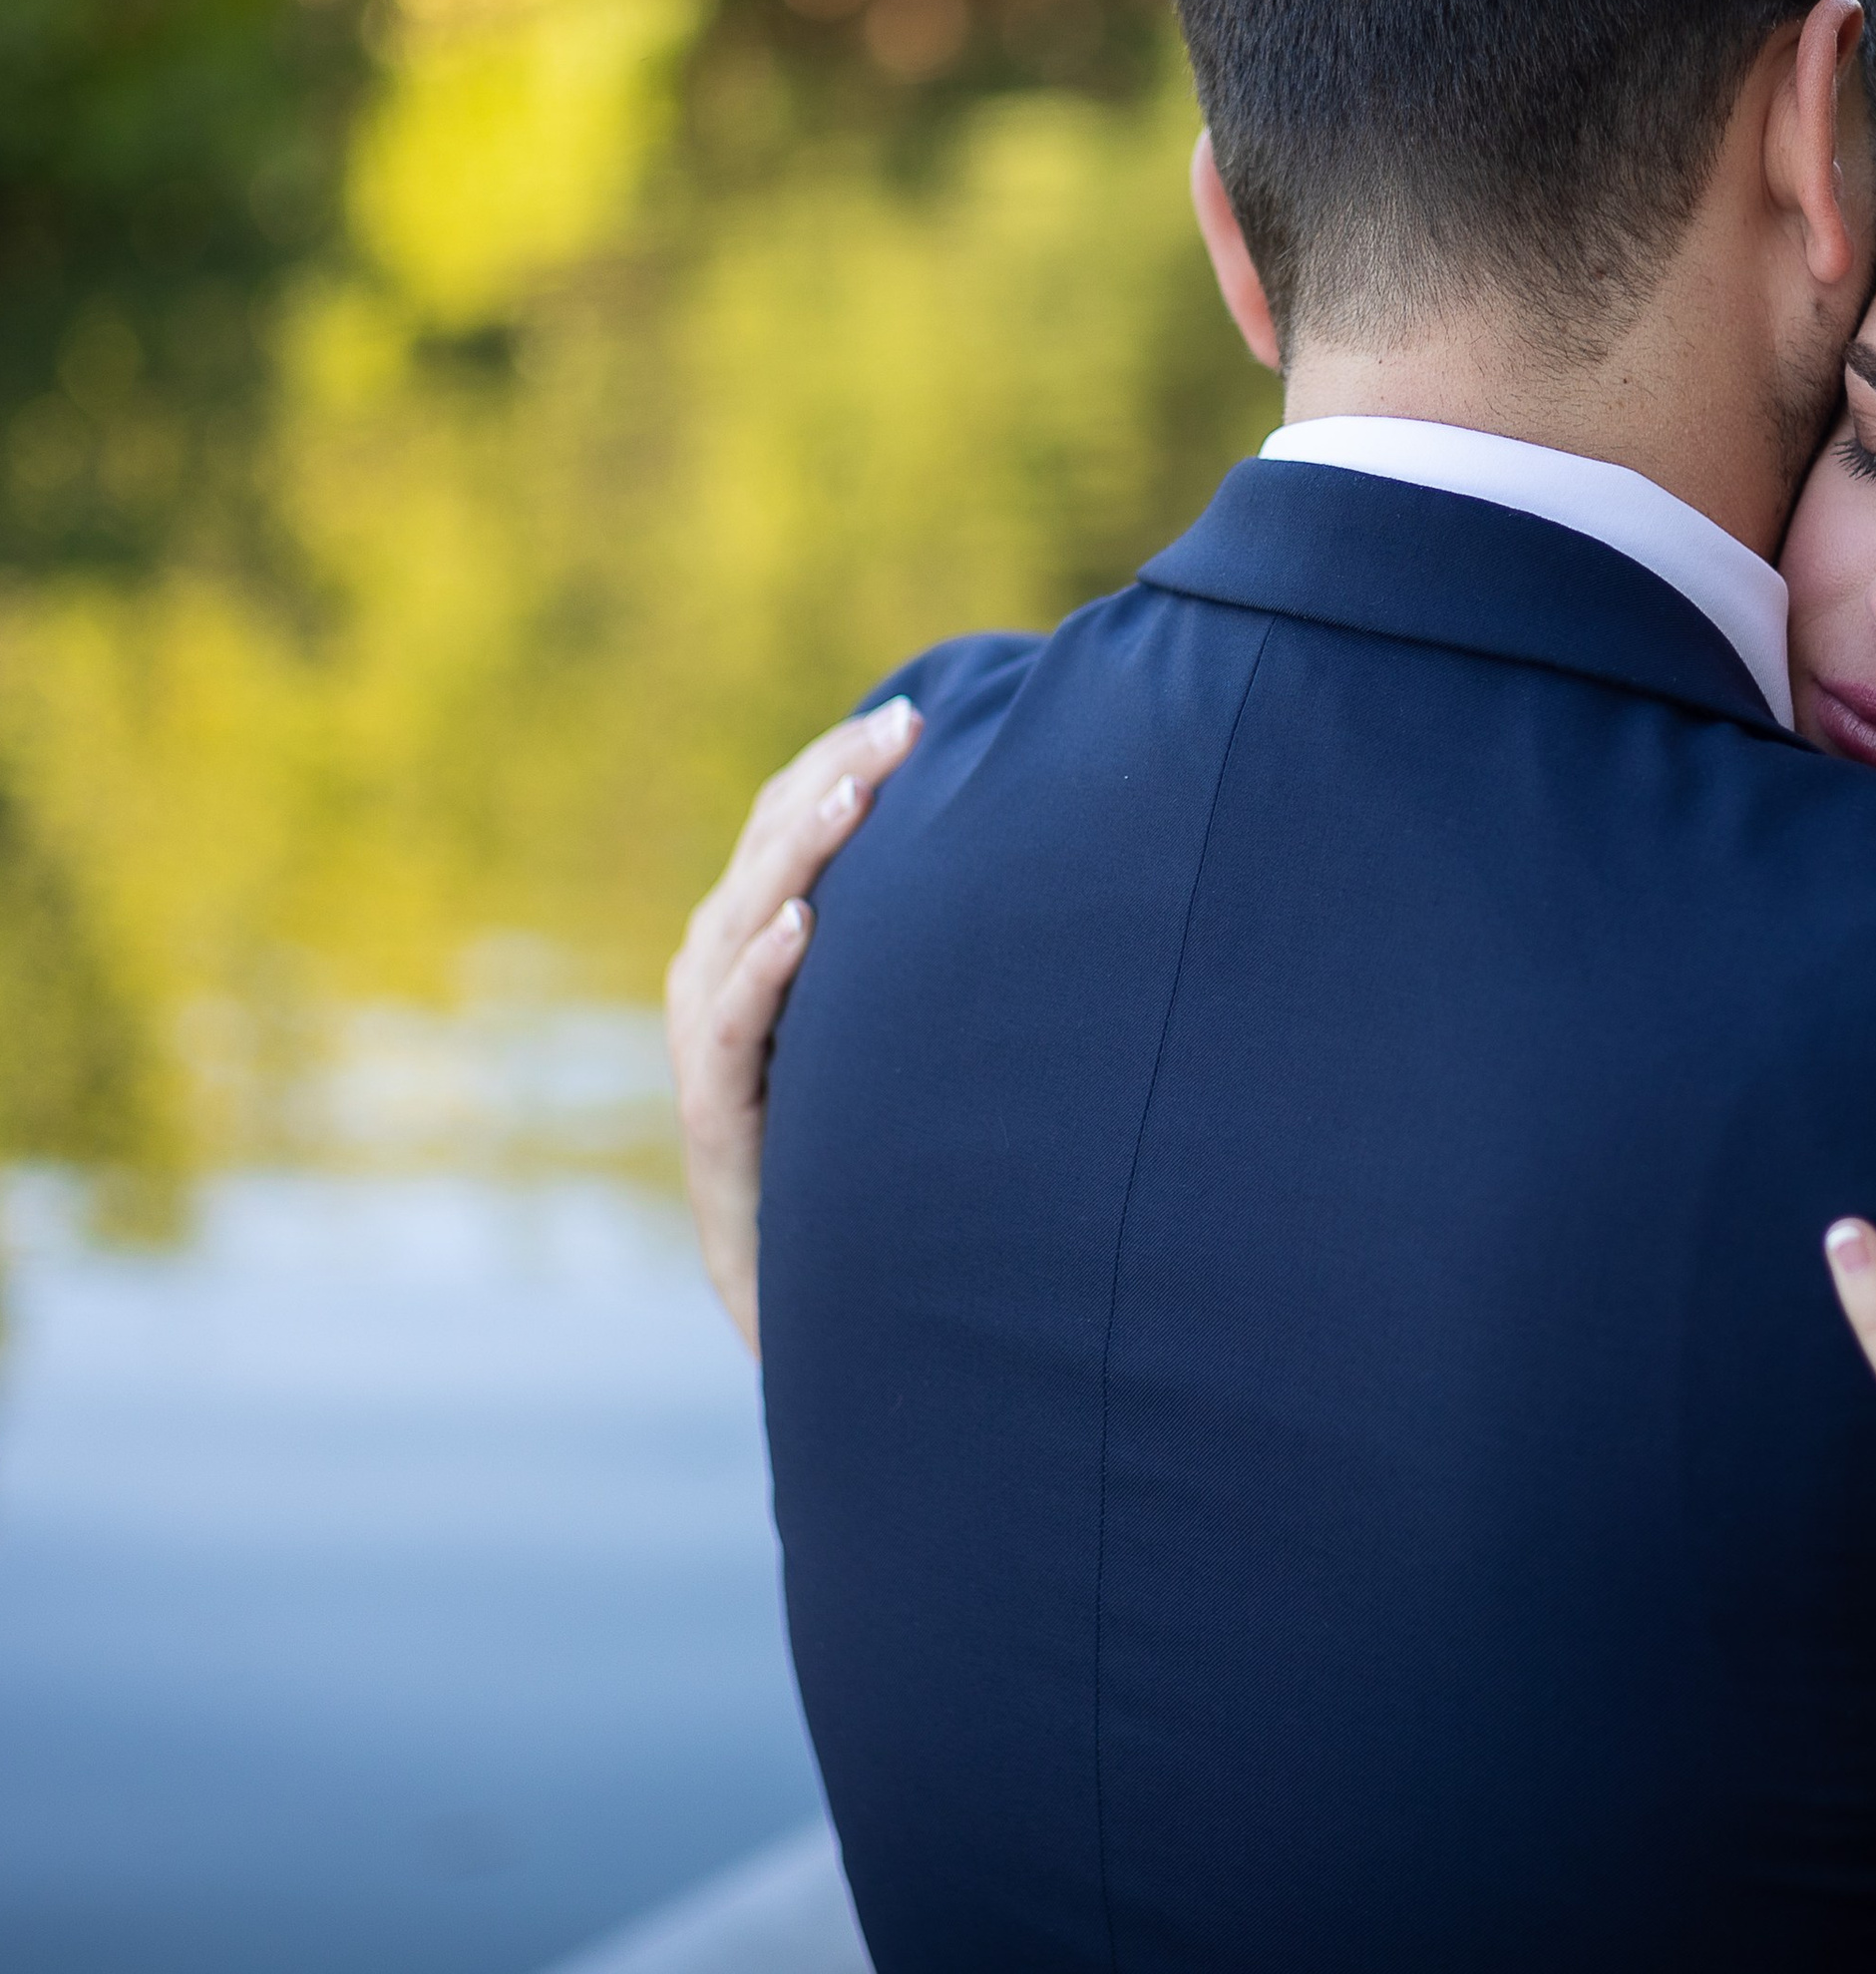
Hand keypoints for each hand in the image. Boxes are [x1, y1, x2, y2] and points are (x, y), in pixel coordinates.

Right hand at [665, 699, 921, 1352]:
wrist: (825, 1303)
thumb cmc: (871, 1152)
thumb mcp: (895, 1032)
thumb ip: (919, 955)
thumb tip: (1025, 861)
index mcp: (754, 946)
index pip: (784, 826)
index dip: (841, 767)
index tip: (919, 714)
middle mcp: (716, 982)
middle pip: (764, 852)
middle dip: (835, 780)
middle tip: (907, 726)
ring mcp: (707, 1049)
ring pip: (740, 922)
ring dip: (800, 854)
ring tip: (860, 797)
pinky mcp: (714, 1119)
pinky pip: (731, 1028)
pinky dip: (761, 971)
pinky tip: (801, 927)